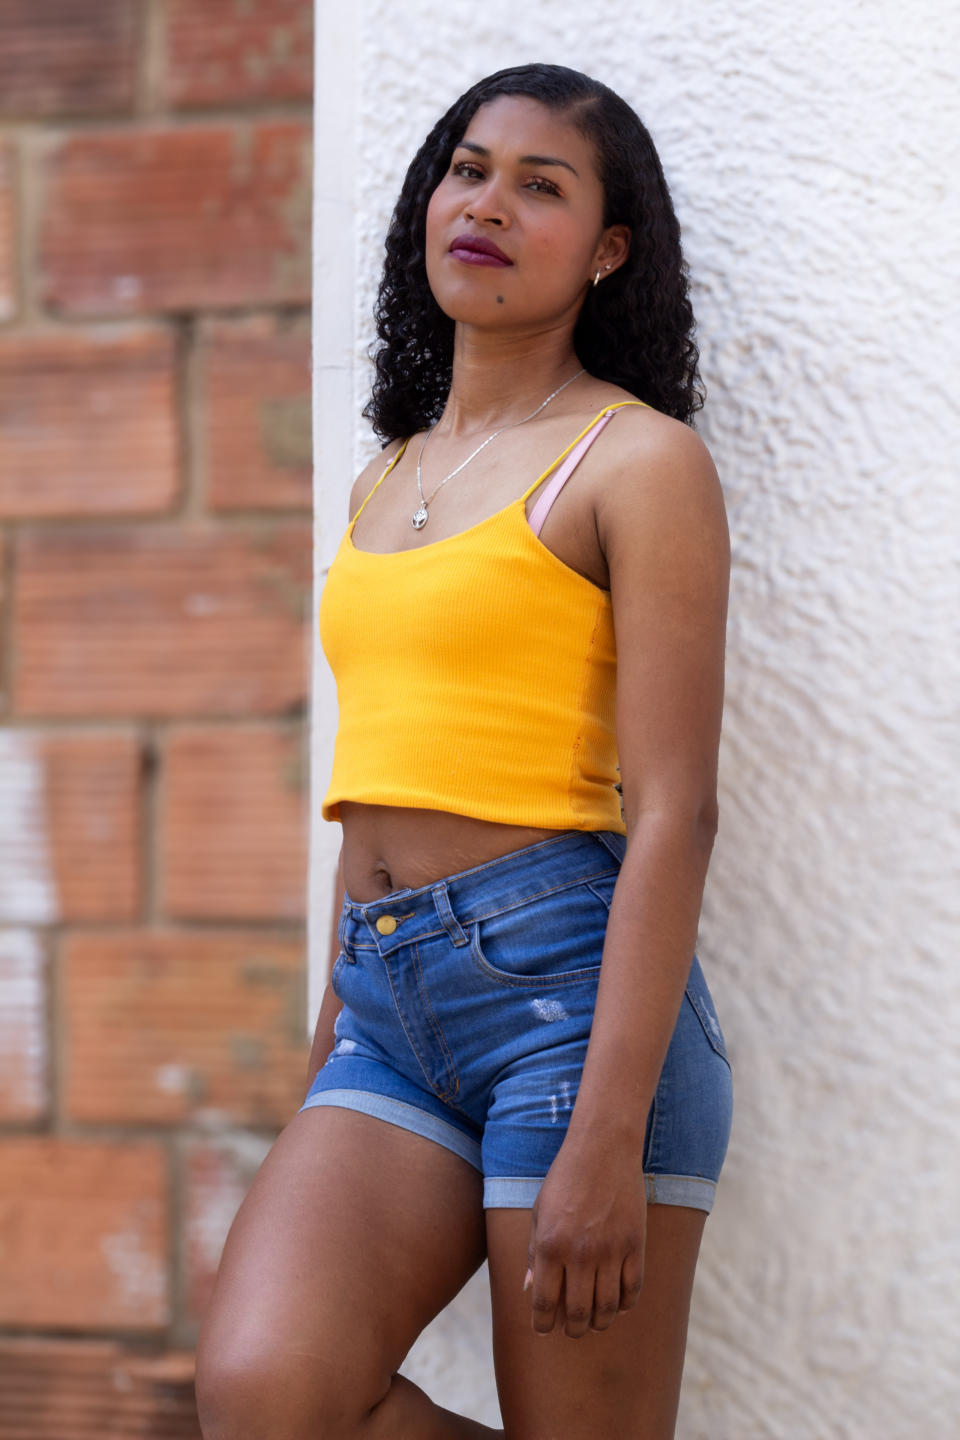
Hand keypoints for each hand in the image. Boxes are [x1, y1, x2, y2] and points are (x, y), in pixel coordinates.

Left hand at [523, 1137, 646, 1338]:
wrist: (602, 1148)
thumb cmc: (564, 1179)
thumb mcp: (539, 1212)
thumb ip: (533, 1254)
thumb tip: (530, 1291)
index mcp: (549, 1245)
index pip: (545, 1303)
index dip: (543, 1323)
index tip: (544, 1329)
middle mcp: (579, 1253)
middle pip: (578, 1313)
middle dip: (573, 1329)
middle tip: (572, 1330)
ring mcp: (610, 1251)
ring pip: (607, 1308)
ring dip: (600, 1323)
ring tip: (594, 1322)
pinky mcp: (635, 1245)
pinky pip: (632, 1289)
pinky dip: (625, 1304)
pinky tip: (617, 1304)